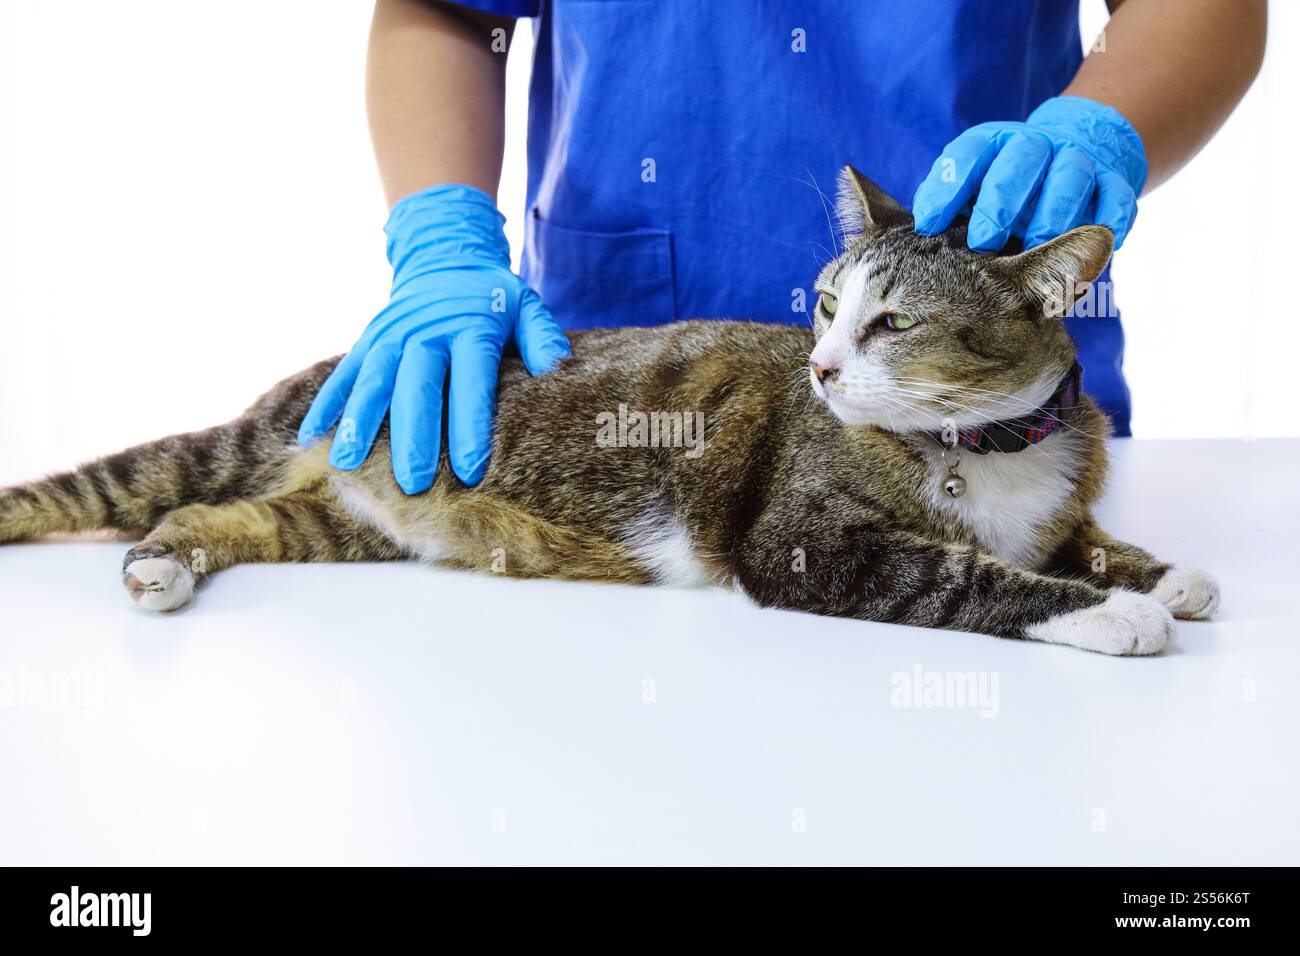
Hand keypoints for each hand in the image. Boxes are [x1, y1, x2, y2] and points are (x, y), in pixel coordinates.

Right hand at [297, 184, 570, 492]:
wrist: (444, 256)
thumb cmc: (492, 298)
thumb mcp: (526, 306)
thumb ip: (543, 336)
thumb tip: (558, 369)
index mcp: (469, 328)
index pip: (471, 381)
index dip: (471, 426)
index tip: (472, 470)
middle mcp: (425, 332)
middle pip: (416, 386)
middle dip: (414, 436)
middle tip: (413, 483)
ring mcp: (390, 335)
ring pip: (372, 381)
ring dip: (358, 424)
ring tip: (347, 465)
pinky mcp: (366, 340)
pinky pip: (342, 374)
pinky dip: (325, 404)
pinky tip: (310, 438)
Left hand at [912, 96, 1147, 251]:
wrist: (1079, 150)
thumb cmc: (1009, 187)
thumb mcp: (975, 188)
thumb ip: (950, 204)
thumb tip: (915, 233)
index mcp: (994, 142)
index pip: (967, 155)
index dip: (947, 187)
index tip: (927, 224)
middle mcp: (1036, 144)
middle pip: (1019, 162)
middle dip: (1000, 202)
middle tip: (983, 240)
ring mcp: (1077, 160)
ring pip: (1069, 177)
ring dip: (1052, 212)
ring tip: (1036, 246)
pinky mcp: (1113, 180)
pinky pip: (1117, 196)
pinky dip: (1108, 219)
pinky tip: (1096, 243)